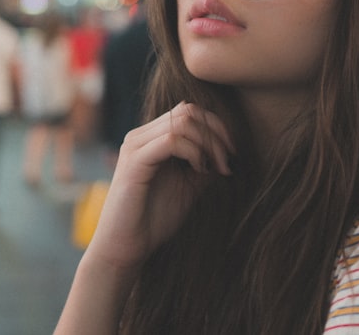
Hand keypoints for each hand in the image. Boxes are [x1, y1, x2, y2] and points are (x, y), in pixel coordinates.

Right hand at [87, 101, 234, 272]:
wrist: (126, 248)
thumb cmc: (154, 219)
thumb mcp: (189, 186)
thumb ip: (204, 164)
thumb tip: (229, 151)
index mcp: (151, 138)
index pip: (188, 111)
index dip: (216, 127)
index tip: (231, 156)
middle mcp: (141, 136)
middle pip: (188, 111)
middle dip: (216, 133)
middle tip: (227, 162)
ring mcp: (135, 146)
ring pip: (182, 121)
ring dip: (209, 142)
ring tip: (216, 168)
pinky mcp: (134, 161)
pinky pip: (171, 140)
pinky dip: (194, 151)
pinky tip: (200, 170)